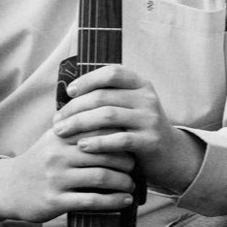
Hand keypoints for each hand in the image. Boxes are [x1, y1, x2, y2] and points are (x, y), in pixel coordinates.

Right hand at [0, 124, 140, 225]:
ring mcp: (56, 178)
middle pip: (105, 153)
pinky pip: (92, 200)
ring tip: (131, 184)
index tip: (134, 141)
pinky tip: (124, 200)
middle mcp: (57, 155)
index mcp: (60, 136)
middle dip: (127, 161)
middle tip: (136, 165)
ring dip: (123, 181)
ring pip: (102, 176)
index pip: (99, 129)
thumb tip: (115, 114)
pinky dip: (114, 201)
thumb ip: (79, 127)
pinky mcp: (55, 200)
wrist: (8, 188)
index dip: (121, 135)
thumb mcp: (54, 139)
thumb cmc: (41, 162)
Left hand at [52, 64, 206, 195]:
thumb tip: (68, 95)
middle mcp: (147, 99)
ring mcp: (150, 119)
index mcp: (141, 85)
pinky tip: (81, 146)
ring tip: (61, 132)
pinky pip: (119, 139)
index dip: (87, 80)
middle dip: (74, 109)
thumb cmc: (137, 129)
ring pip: (107, 116)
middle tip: (57, 121)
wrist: (169, 154)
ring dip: (79, 124)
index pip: (112, 73)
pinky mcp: (150, 141)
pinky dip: (97, 142)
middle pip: (103, 97)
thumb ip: (107, 98)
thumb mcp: (129, 107)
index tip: (69, 92)